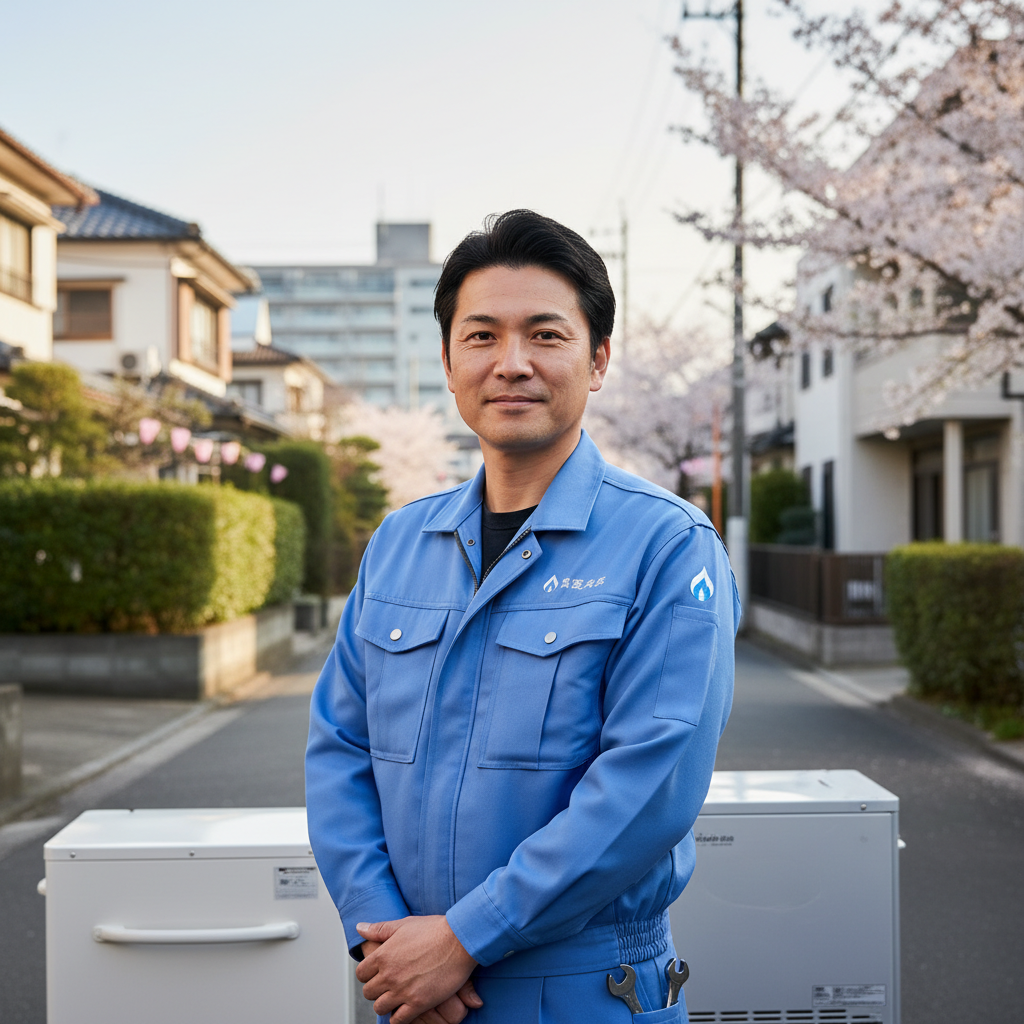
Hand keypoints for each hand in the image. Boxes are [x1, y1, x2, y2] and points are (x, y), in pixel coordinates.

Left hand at [355, 916, 479, 1023]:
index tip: (377, 974)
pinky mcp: (418, 1003)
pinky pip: (398, 1020)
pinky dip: (398, 1018)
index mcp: (383, 955)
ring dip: (386, 1004)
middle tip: (388, 985)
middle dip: (376, 989)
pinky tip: (405, 1010)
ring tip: (396, 998)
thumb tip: (360, 928)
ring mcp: (402, 990)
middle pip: (368, 992)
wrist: (459, 940)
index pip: (361, 974)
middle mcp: (389, 974)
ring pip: (380, 1007)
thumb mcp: (403, 924)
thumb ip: (379, 929)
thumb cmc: (434, 930)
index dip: (368, 974)